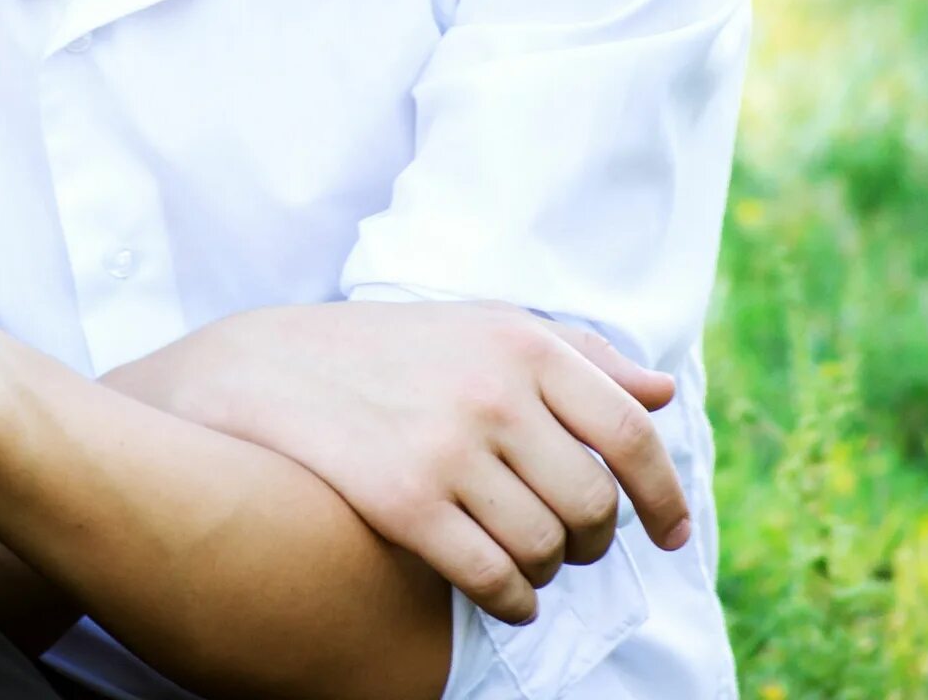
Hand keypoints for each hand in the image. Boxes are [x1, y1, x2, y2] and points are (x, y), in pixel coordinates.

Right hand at [125, 301, 685, 624]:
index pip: (632, 434)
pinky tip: (506, 596)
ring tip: (530, 566)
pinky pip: (494, 578)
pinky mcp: (403, 501)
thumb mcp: (477, 326)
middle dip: (594, 542)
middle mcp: (493, 392)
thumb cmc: (380, 350)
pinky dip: (513, 601)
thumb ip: (575, 353)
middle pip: (593, 505)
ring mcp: (447, 448)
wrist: (256, 371)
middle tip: (575, 548)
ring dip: (549, 573)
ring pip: (548, 548)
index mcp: (521, 341)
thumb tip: (663, 391)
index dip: (664, 496)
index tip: (672, 534)